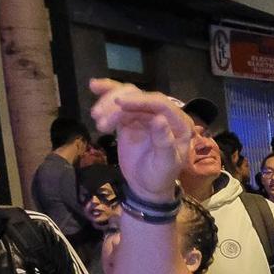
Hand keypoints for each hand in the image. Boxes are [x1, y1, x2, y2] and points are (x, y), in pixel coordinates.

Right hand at [87, 77, 195, 201]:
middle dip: (118, 103)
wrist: (146, 186)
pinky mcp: (131, 118)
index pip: (160, 104)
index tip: (118, 103)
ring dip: (109, 103)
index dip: (139, 100)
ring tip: (95, 117)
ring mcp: (146, 115)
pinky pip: (119, 104)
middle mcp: (164, 114)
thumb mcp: (165, 164)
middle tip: (98, 116)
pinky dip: (106, 96)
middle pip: (140, 97)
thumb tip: (158, 119)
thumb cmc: (160, 177)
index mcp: (179, 123)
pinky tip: (94, 87)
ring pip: (128, 97)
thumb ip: (164, 142)